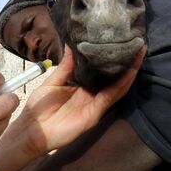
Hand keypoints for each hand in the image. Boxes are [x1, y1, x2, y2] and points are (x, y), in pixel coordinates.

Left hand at [0, 45, 144, 170]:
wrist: (31, 131)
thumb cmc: (38, 107)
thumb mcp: (53, 82)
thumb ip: (66, 66)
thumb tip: (72, 43)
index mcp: (81, 86)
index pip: (99, 70)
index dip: (109, 57)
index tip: (118, 40)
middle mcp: (91, 94)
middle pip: (113, 77)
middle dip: (126, 62)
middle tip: (136, 43)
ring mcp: (94, 104)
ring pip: (117, 87)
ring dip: (129, 72)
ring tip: (139, 54)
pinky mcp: (94, 114)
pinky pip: (110, 97)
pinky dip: (121, 85)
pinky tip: (129, 72)